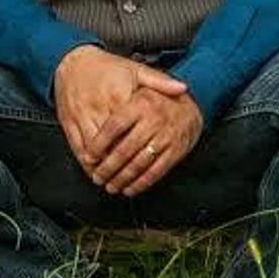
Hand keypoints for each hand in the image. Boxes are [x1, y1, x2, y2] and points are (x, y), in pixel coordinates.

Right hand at [53, 45, 186, 175]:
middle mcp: (99, 107)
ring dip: (102, 167)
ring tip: (111, 180)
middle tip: (127, 179)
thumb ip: (159, 81)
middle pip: (111, 143)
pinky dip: (86, 162)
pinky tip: (94, 170)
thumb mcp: (135, 69)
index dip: (139, 147)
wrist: (73, 62)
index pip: (131, 128)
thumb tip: (182, 88)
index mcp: (118, 95)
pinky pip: (77, 147)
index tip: (147, 159)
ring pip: (93, 149)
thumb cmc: (106, 67)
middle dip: (119, 164)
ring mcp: (82, 116)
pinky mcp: (69, 122)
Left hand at [87, 87, 203, 196]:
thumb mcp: (141, 88)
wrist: (189, 112)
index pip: (114, 126)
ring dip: (121, 178)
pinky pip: (155, 171)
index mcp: (141, 103)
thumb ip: (119, 96)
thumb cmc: (156, 102)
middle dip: (108, 167)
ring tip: (109, 186)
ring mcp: (166, 137)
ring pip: (138, 163)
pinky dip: (140, 183)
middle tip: (96, 177)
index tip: (88, 156)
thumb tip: (94, 114)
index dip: (99, 143)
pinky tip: (128, 189)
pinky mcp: (176, 152)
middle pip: (125, 149)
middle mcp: (154, 120)